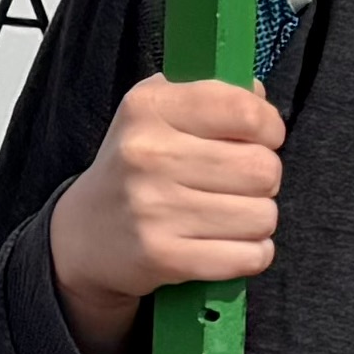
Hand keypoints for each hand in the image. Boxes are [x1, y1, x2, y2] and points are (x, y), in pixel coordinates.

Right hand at [47, 73, 283, 353]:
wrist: (85, 232)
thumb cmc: (138, 166)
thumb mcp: (158, 114)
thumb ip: (213, 96)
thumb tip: (260, 99)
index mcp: (148, 108)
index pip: (244, 111)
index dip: (268, 127)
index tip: (260, 138)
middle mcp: (148, 154)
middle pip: (263, 169)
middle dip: (264, 178)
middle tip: (237, 183)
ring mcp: (154, 209)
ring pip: (263, 216)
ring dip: (256, 219)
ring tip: (226, 214)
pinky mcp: (165, 256)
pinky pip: (252, 256)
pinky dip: (250, 254)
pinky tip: (224, 244)